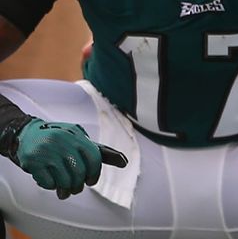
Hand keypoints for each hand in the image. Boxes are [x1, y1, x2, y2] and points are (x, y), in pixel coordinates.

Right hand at [2, 118, 126, 198]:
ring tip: (64, 191)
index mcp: (77, 136)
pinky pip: (48, 182)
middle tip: (75, 188)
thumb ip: (99, 151)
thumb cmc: (58, 138)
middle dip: (79, 185)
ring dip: (66, 190)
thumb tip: (124, 162)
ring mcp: (47, 152)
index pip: (94, 158)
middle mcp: (63, 142)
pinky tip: (50, 182)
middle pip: (79, 172)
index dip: (95, 174)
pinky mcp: (33, 162)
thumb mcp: (79, 139)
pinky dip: (51, 186)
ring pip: (64, 180)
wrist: (26, 133)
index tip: (91, 181)